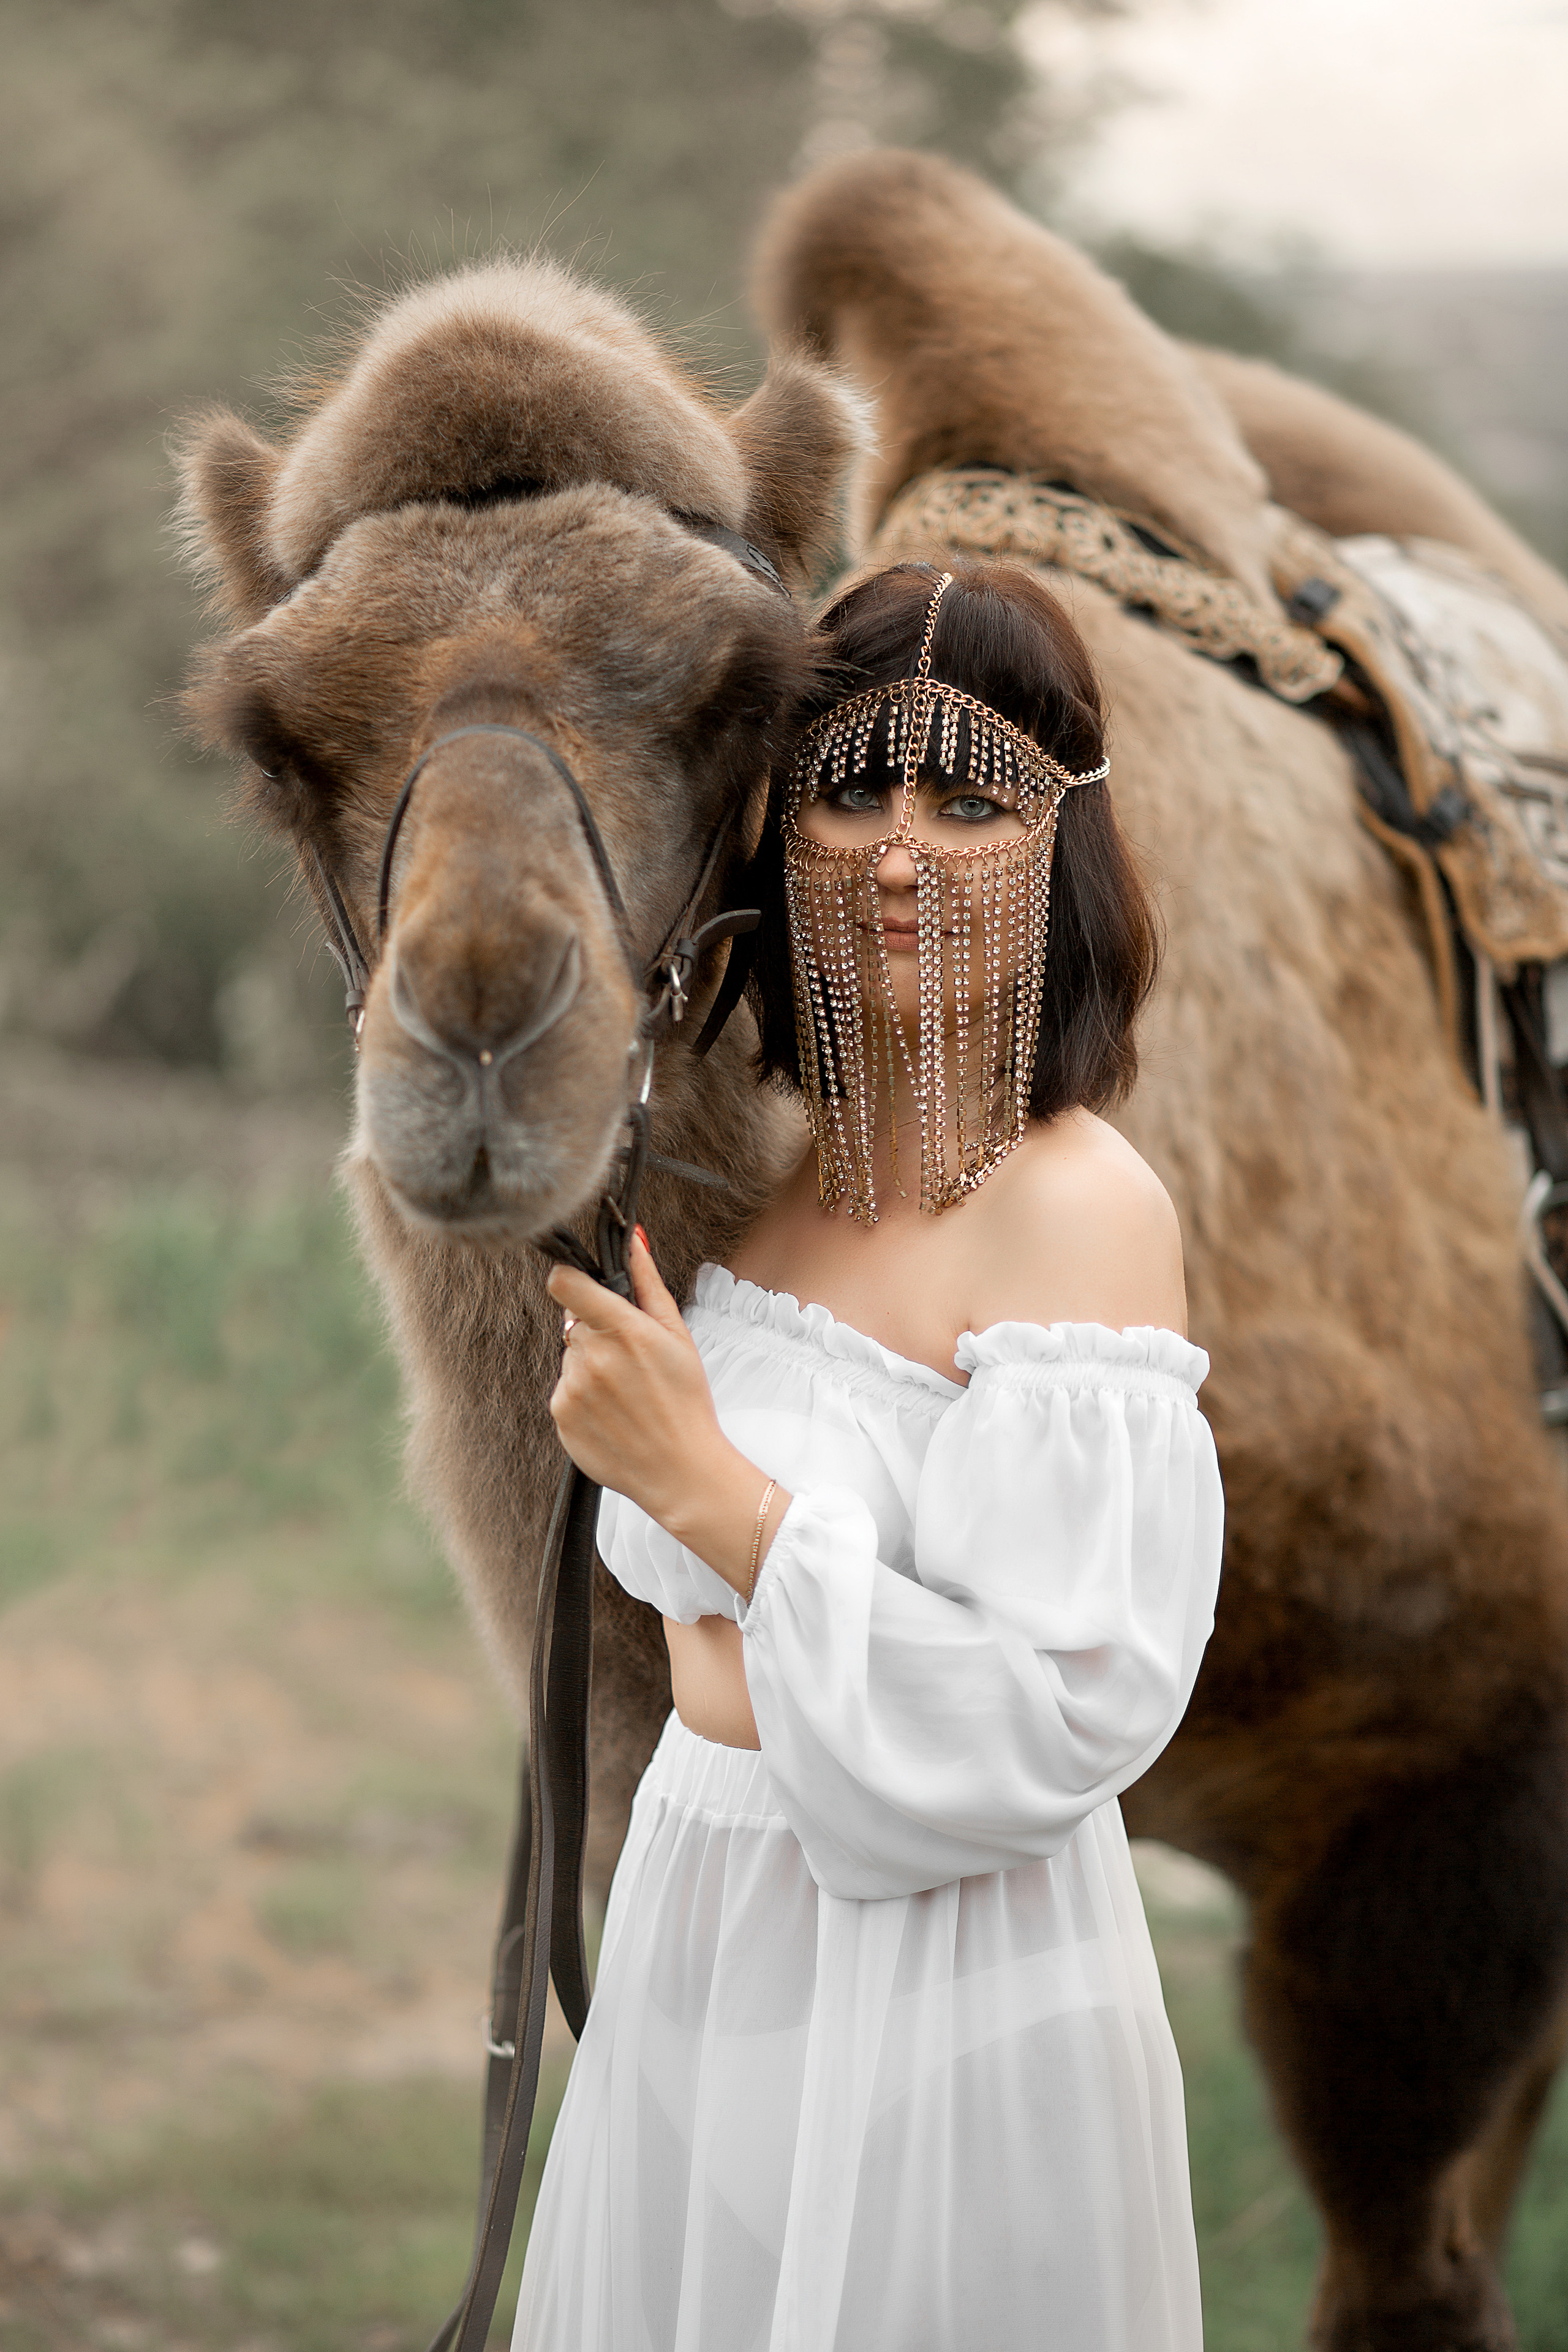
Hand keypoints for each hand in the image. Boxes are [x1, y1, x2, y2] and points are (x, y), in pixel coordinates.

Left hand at [547, 1235, 788, 1596]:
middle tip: (630, 1362)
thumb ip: (648, 1284)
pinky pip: (563, 1391)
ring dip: (590, 1368)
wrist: (681, 1470)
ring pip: (570, 1358)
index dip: (568, 1281)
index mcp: (624, 1329)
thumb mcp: (677, 1337)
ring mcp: (572, 1388)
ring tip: (625, 1395)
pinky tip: (612, 1414)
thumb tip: (634, 1239)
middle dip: (596, 1334)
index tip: (578, 1289)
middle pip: (574, 1323)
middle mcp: (592, 1356)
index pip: (565, 1284)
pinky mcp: (560, 1416)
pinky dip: (582, 1398)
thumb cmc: (686, 1401)